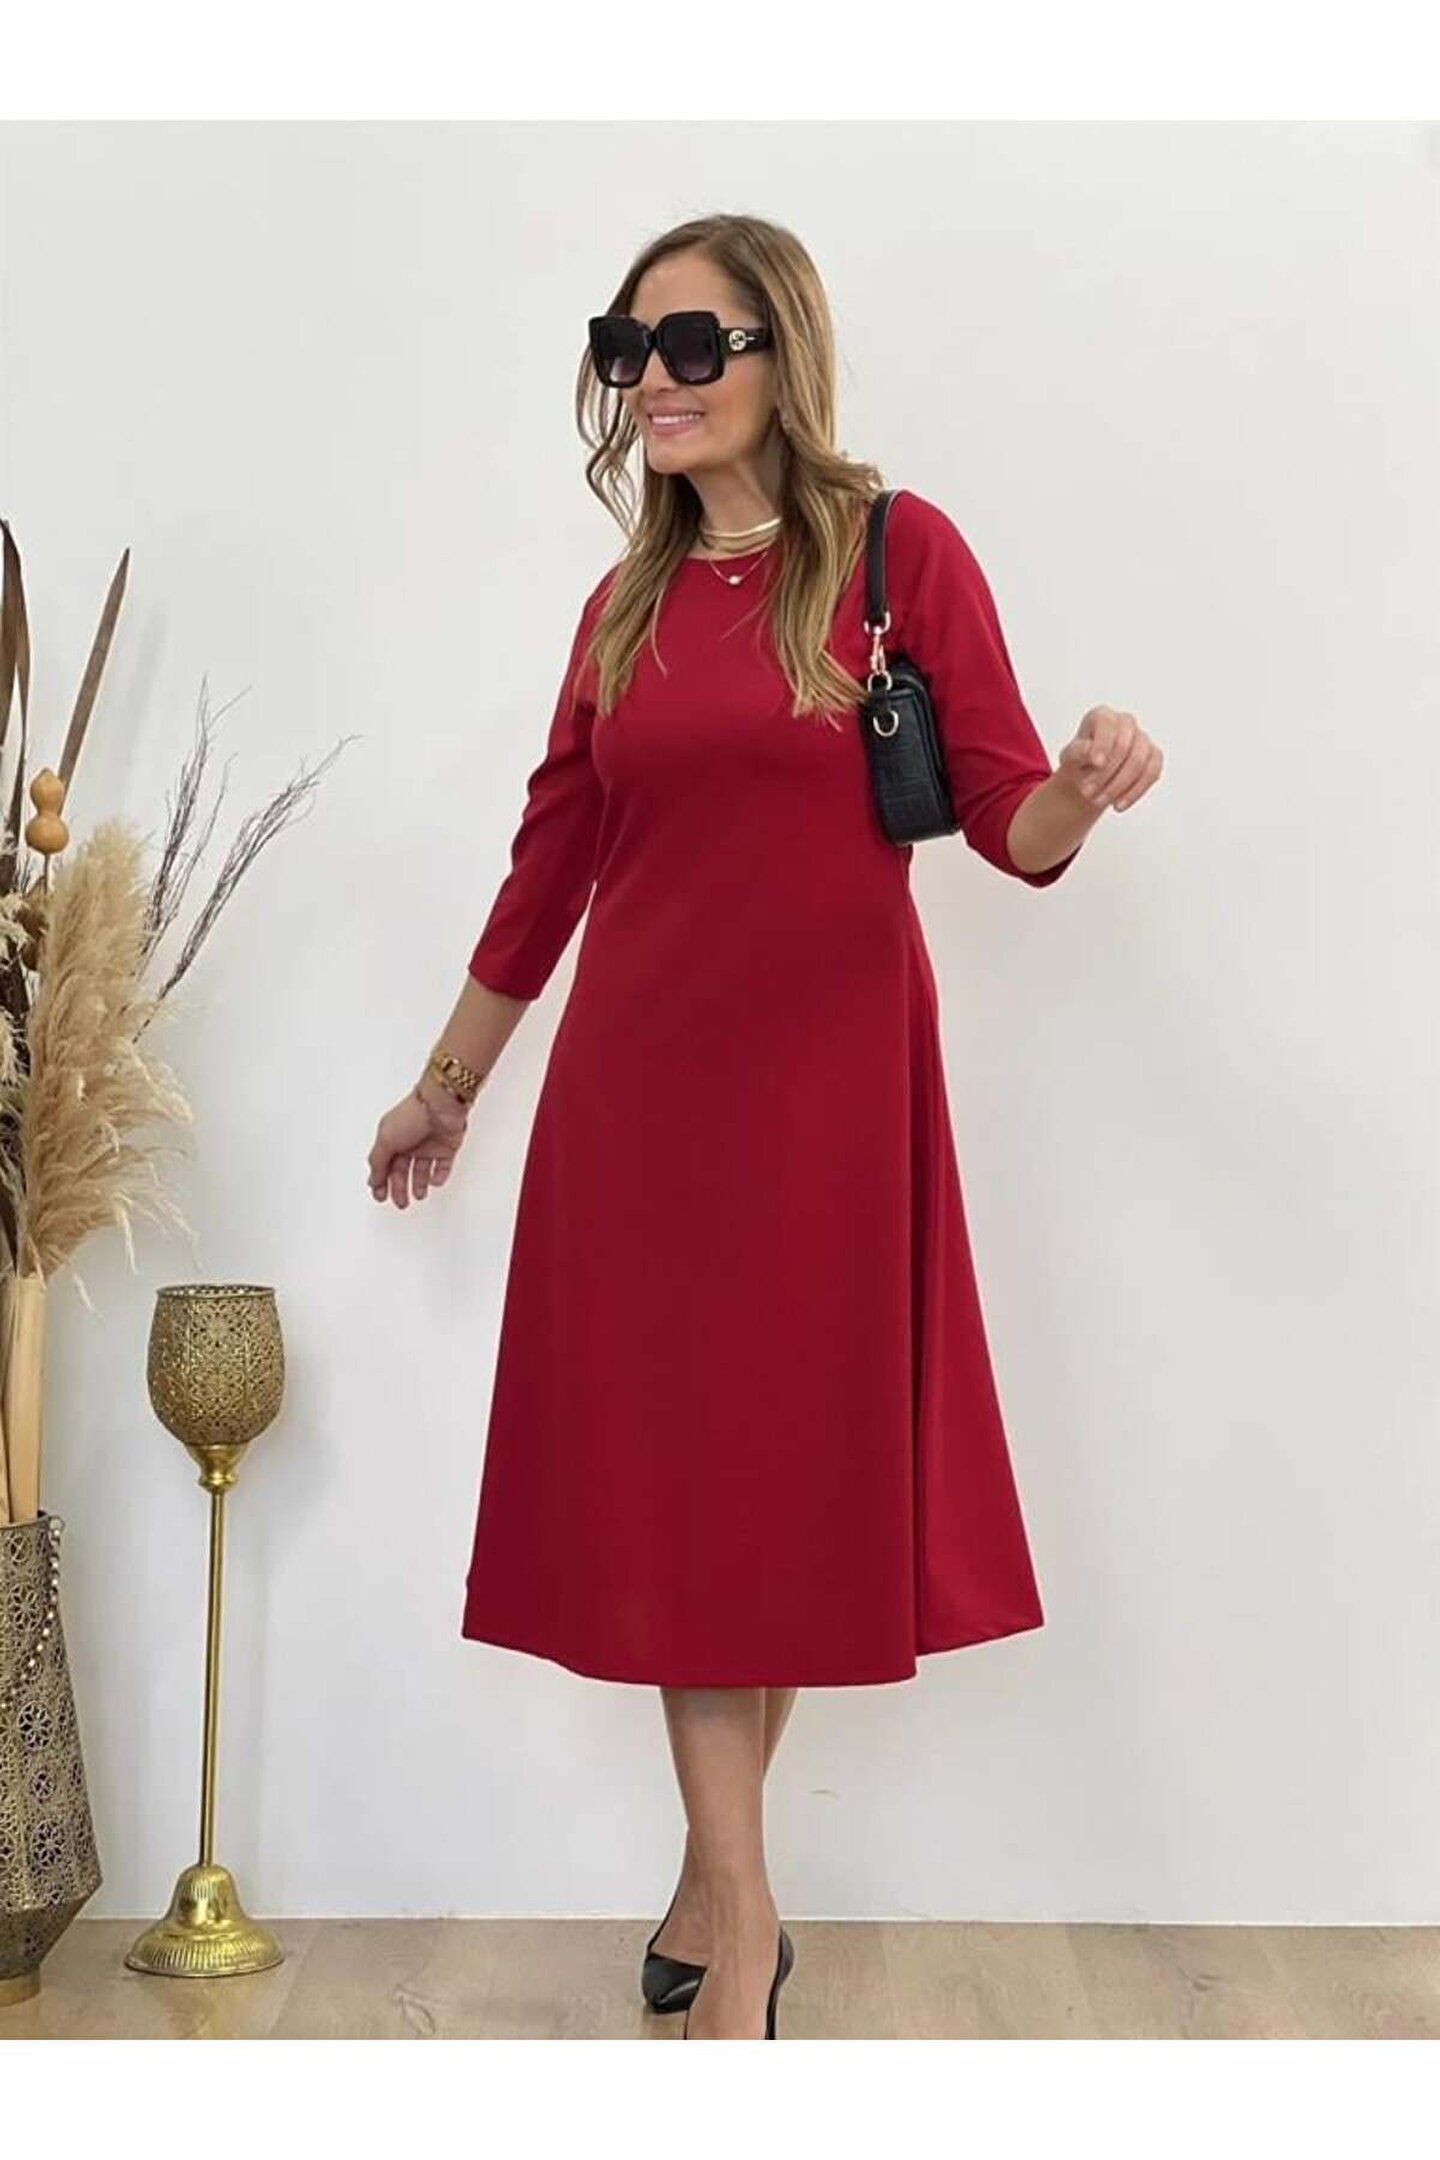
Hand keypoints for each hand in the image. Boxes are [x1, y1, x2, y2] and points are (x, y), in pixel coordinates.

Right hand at [368, 1084, 469, 1208]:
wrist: (441, 1106)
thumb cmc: (412, 1115)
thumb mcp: (386, 1140)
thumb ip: (378, 1162)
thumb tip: (373, 1179)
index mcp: (391, 1137)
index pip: (384, 1164)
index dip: (381, 1181)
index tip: (380, 1196)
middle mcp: (409, 1141)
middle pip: (402, 1171)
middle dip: (400, 1188)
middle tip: (401, 1202)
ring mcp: (428, 1145)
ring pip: (422, 1170)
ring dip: (419, 1184)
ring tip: (419, 1195)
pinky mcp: (447, 1147)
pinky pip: (443, 1166)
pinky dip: (439, 1176)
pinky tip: (434, 1181)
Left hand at [1055, 706, 1162, 812]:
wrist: (1089, 776)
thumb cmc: (1079, 761)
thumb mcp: (1069, 757)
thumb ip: (1077, 751)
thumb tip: (1090, 752)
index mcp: (1103, 716)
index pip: (1107, 725)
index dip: (1103, 744)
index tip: (1096, 763)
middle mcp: (1125, 722)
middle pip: (1124, 746)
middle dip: (1105, 773)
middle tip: (1087, 793)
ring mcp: (1143, 738)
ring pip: (1139, 762)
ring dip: (1118, 786)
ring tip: (1099, 801)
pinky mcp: (1154, 756)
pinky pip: (1152, 773)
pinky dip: (1135, 792)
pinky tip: (1119, 805)